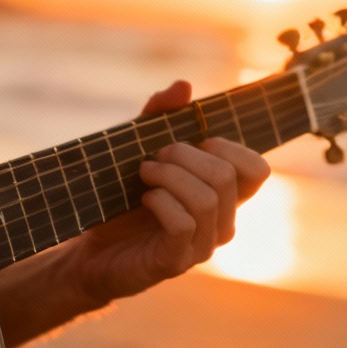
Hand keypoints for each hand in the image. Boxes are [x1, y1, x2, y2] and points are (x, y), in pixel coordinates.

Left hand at [65, 80, 270, 304]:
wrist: (88, 252)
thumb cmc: (120, 204)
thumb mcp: (137, 152)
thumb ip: (159, 119)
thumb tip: (183, 85)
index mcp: (222, 198)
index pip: (257, 170)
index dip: (229, 147)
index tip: (192, 142)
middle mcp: (221, 224)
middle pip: (227, 177)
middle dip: (186, 156)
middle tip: (153, 157)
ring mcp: (201, 247)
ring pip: (207, 199)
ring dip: (170, 176)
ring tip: (143, 173)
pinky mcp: (175, 262)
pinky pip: (183, 224)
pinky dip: (161, 202)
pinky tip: (144, 199)